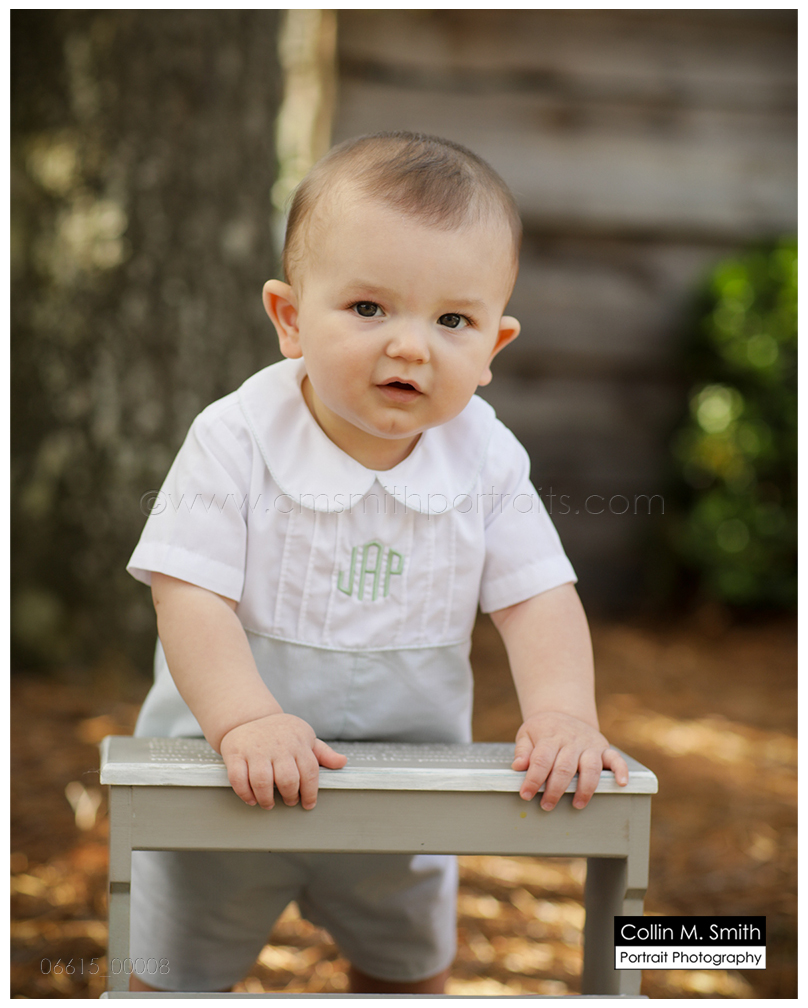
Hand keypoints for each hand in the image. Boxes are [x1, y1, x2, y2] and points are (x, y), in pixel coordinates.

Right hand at [220, 713, 346, 810]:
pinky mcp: (235, 753)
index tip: (308, 804)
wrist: (248, 716)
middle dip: (290, 796)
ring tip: (269, 804)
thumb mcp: (304, 737)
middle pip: (287, 779)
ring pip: (262, 781)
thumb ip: (323, 753)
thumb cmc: (281, 732)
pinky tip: (252, 799)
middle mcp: (278, 745)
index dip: (310, 792)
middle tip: (289, 801)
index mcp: (298, 742)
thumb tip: (342, 762)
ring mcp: (256, 749)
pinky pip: (238, 778)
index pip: (310, 771)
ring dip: (266, 799)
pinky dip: (245, 793)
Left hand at [512, 711, 628, 810]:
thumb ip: (522, 751)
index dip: (533, 779)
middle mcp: (571, 741)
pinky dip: (621, 770)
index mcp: (550, 737)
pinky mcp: (603, 748)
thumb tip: (518, 766)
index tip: (526, 795)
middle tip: (547, 805)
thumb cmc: (543, 730)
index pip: (541, 760)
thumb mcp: (527, 734)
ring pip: (590, 767)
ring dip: (584, 788)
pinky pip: (616, 758)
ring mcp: (589, 744)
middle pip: (564, 767)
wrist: (563, 711)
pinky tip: (621, 783)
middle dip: (555, 789)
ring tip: (576, 804)